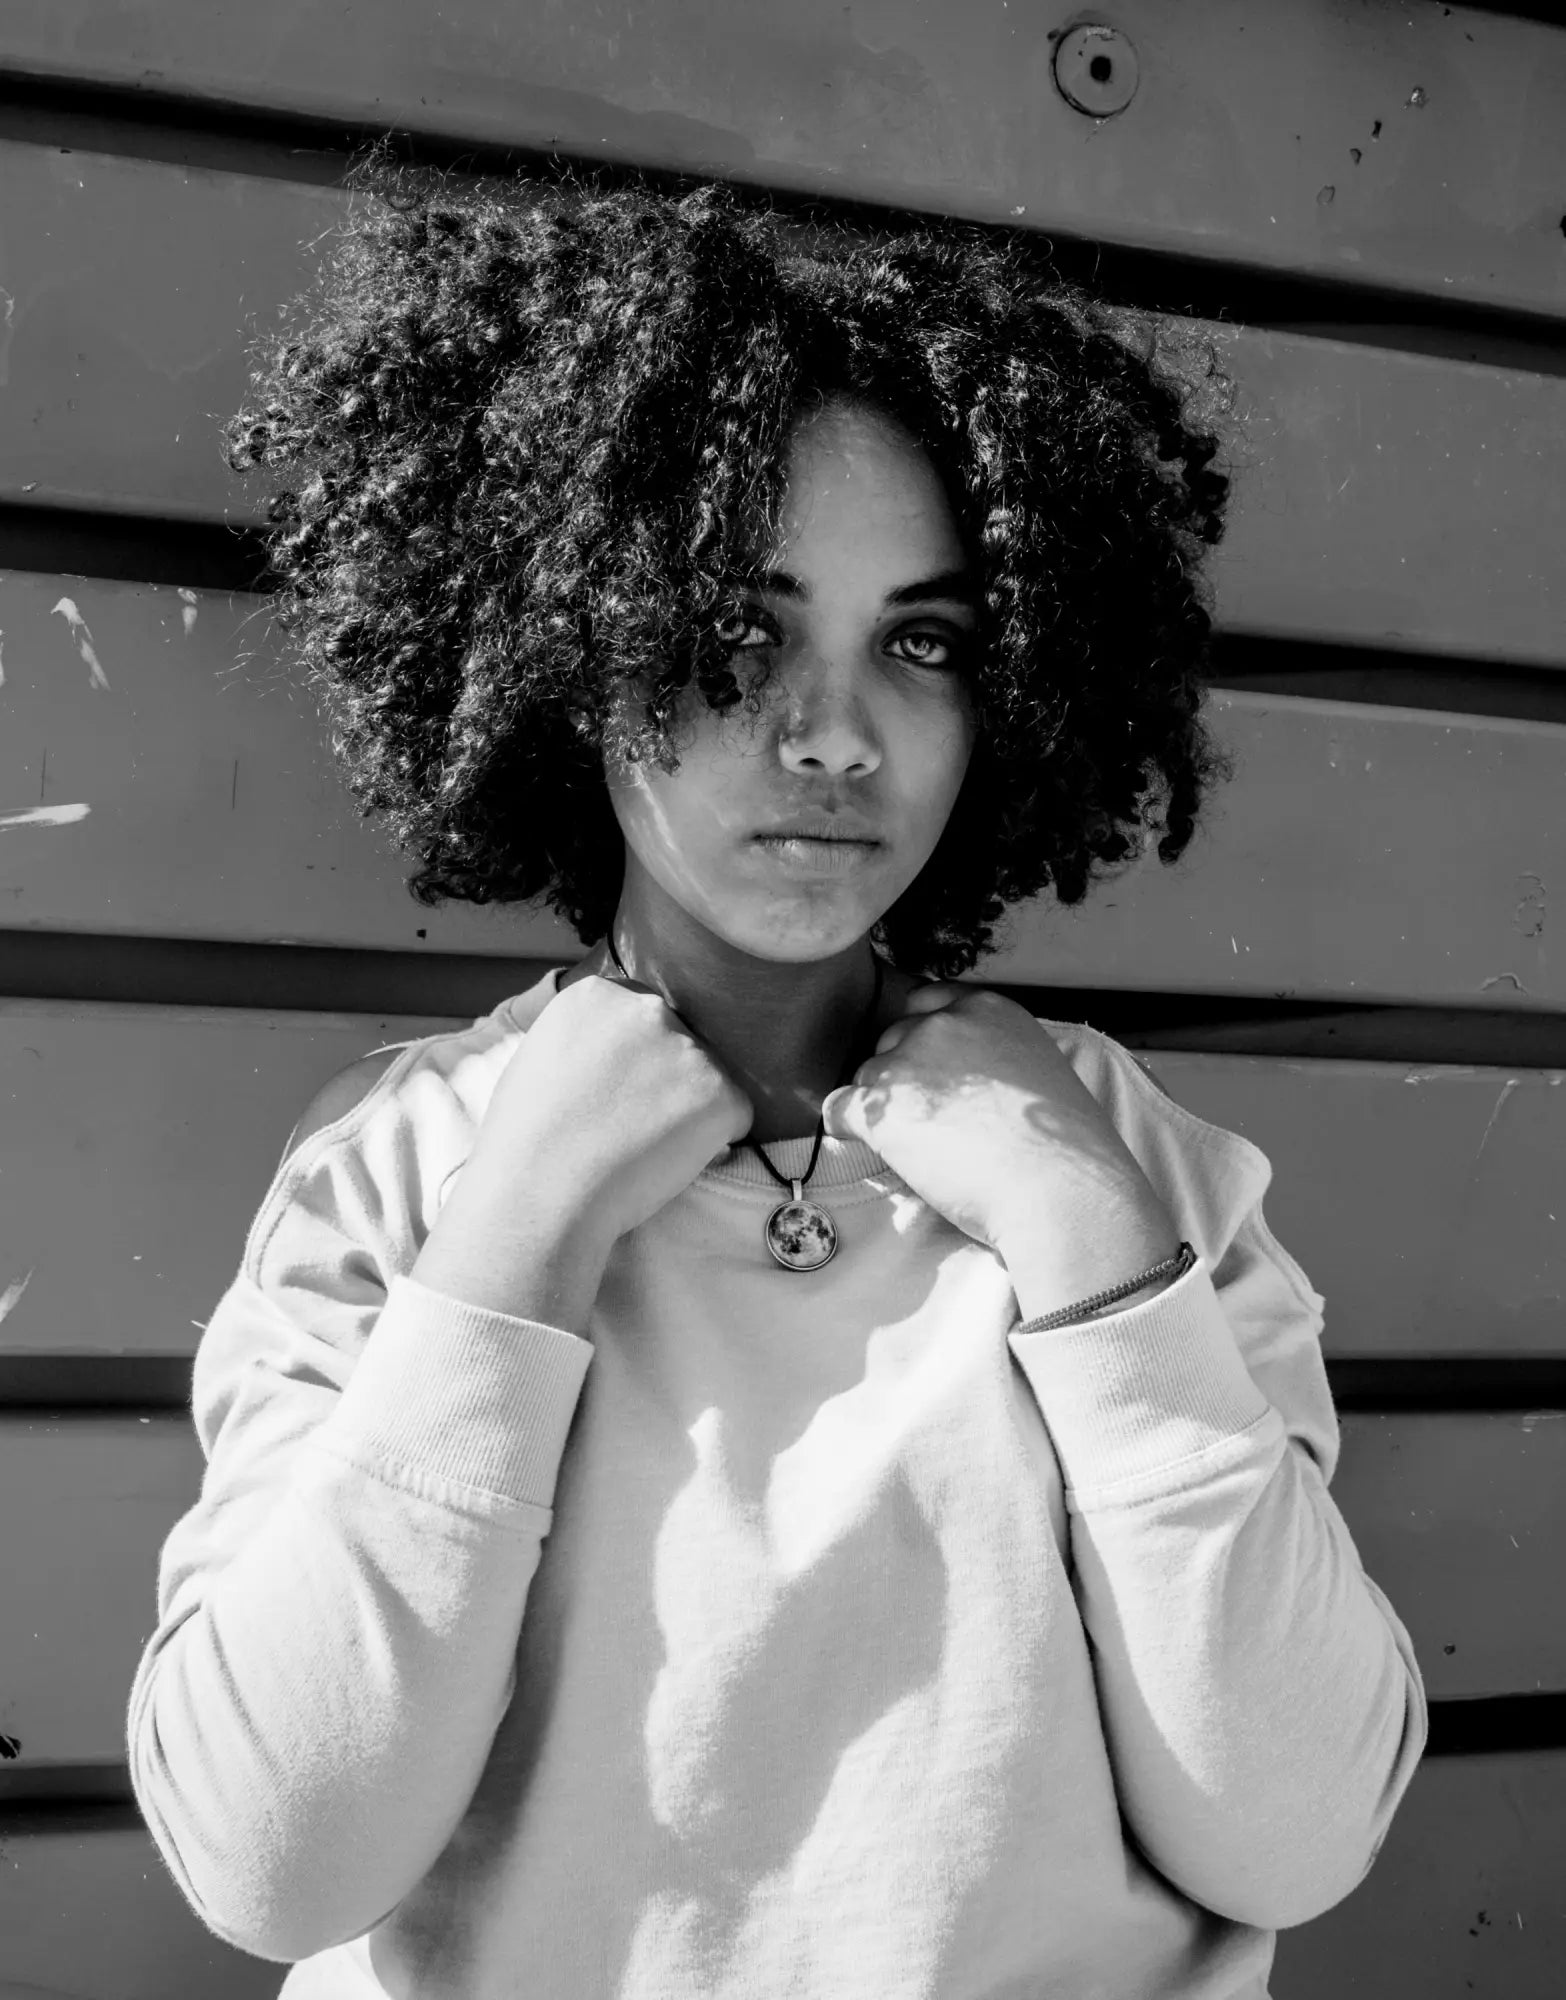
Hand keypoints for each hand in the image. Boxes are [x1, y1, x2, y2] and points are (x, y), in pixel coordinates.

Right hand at [475, 973, 755, 1246]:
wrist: (538, 1191)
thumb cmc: (525, 1142)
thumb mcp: (543, 1059)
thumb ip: (589, 1042)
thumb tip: (620, 1058)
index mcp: (599, 994)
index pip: (642, 1021)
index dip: (635, 1066)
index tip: (613, 1097)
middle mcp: (648, 1008)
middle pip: (680, 1045)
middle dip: (668, 1084)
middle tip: (628, 1128)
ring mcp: (689, 1049)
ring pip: (709, 1083)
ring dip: (689, 1115)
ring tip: (639, 1149)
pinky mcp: (721, 1092)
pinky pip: (734, 1119)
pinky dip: (712, 1145)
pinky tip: (664, 1161)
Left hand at [822, 984, 1178, 1309]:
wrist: (1060, 1191)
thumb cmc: (1065, 1149)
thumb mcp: (1040, 1070)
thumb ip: (997, 1054)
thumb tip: (964, 1079)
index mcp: (989, 1009)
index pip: (928, 1003)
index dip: (925, 1041)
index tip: (935, 1074)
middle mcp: (945, 1024)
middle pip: (895, 1039)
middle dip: (905, 1075)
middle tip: (935, 1121)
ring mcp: (909, 1062)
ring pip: (869, 1076)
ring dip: (884, 1106)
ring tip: (923, 1147)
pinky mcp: (882, 1108)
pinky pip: (840, 1109)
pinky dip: (849, 1129)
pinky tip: (874, 1148)